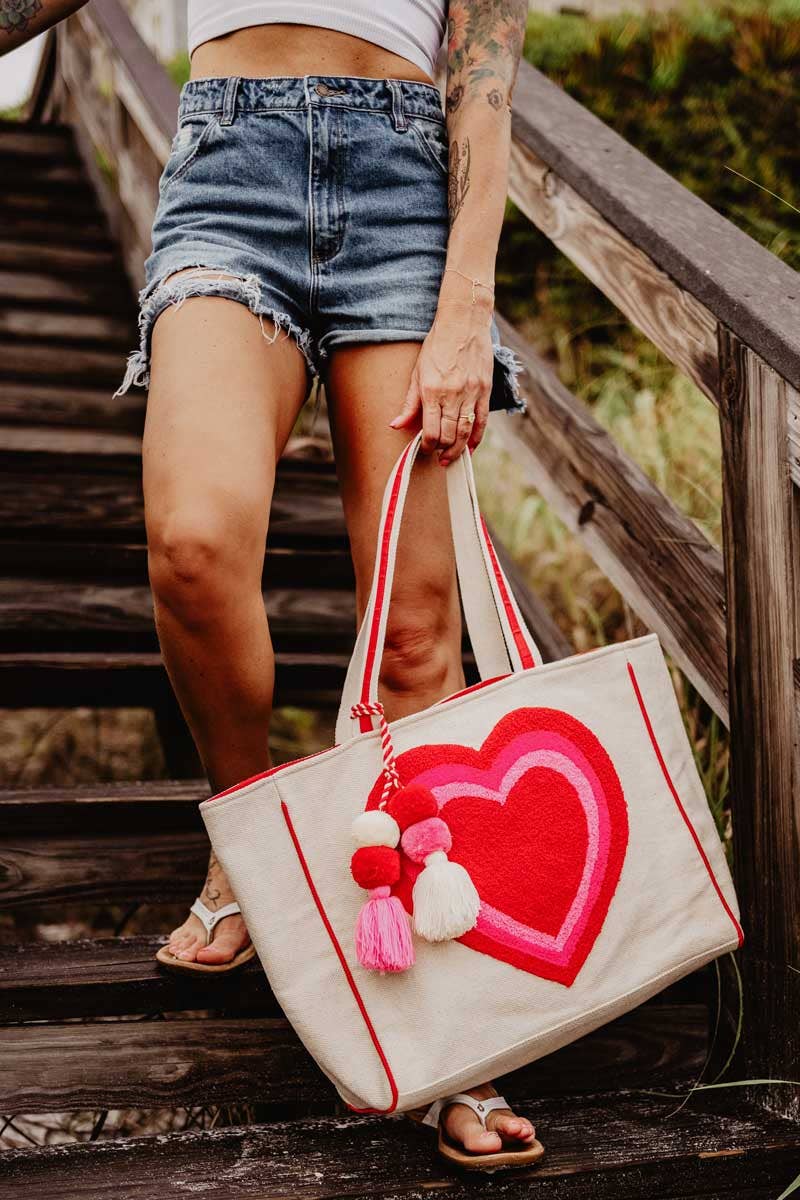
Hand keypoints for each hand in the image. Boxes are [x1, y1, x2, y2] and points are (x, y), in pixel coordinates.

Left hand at [389, 300, 492, 465]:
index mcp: (432, 391)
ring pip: (465, 432)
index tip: (426, 450)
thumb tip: (396, 425)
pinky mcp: (485, 390)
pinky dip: (476, 437)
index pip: (431, 431)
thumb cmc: (437, 346)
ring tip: (452, 457)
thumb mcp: (417, 372)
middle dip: (443, 451)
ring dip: (458, 449)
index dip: (428, 446)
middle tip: (439, 457)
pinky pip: (482, 421)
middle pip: (449, 435)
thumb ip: (409, 403)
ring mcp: (471, 393)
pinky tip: (470, 446)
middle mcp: (452, 394)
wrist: (463, 323)